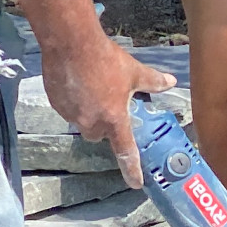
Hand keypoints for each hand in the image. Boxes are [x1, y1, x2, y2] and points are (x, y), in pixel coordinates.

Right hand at [42, 37, 176, 188]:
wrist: (70, 43)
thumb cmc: (105, 58)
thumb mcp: (133, 70)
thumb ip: (153, 81)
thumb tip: (171, 83)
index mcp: (114, 119)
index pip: (125, 152)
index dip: (131, 170)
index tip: (135, 183)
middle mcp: (91, 123)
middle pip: (99, 135)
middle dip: (103, 125)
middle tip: (108, 104)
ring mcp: (71, 115)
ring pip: (81, 122)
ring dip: (87, 112)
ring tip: (91, 87)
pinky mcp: (56, 104)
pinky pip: (67, 109)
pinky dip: (73, 101)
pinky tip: (76, 82)